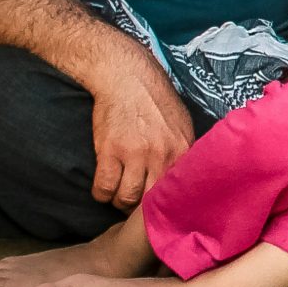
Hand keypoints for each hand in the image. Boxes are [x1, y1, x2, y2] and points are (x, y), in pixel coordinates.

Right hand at [86, 47, 193, 208]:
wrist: (127, 77)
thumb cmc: (155, 99)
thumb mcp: (181, 123)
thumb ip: (184, 150)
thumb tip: (186, 176)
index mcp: (182, 149)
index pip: (179, 190)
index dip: (167, 203)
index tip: (160, 207)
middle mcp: (162, 154)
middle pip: (152, 200)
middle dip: (143, 209)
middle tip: (136, 207)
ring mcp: (135, 154)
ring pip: (127, 198)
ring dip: (120, 202)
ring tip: (119, 197)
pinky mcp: (110, 151)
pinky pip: (104, 187)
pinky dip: (101, 194)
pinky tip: (103, 190)